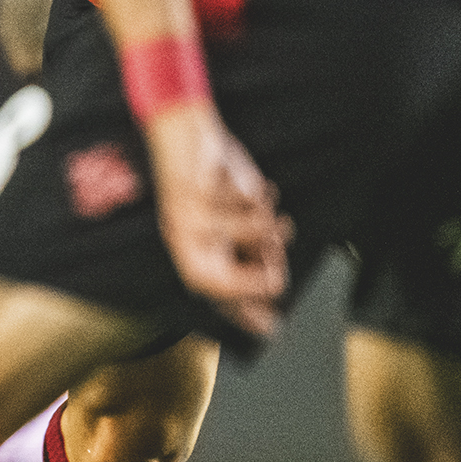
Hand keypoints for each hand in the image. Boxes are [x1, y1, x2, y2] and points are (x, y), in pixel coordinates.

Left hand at [142, 104, 288, 340]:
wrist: (185, 134)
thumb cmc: (211, 187)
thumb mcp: (228, 233)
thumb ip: (246, 269)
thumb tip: (269, 317)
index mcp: (190, 252)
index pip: (215, 296)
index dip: (244, 316)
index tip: (272, 327)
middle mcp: (184, 240)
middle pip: (226, 282)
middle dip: (263, 273)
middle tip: (277, 253)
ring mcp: (188, 215)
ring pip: (251, 231)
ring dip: (268, 219)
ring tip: (262, 206)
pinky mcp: (197, 186)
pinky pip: (247, 199)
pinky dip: (256, 191)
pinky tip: (247, 184)